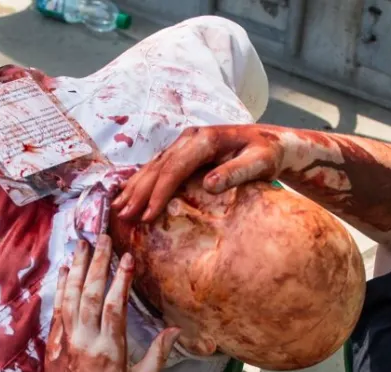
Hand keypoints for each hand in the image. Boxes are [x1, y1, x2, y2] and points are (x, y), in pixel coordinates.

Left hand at [45, 235, 178, 371]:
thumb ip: (158, 356)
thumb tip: (176, 330)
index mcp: (110, 351)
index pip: (114, 306)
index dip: (120, 279)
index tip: (127, 257)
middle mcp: (84, 342)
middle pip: (89, 294)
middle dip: (96, 263)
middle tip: (102, 237)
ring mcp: (65, 342)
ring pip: (69, 297)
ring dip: (76, 268)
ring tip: (81, 244)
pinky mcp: (52, 346)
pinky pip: (57, 311)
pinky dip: (60, 288)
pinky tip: (65, 271)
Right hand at [113, 125, 285, 222]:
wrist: (273, 141)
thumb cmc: (268, 153)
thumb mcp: (259, 162)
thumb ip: (235, 173)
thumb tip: (209, 184)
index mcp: (205, 140)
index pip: (174, 169)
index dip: (158, 193)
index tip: (147, 216)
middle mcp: (190, 138)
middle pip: (158, 167)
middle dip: (138, 193)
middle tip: (122, 215)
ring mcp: (185, 142)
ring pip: (153, 165)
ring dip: (134, 187)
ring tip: (117, 207)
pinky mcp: (184, 150)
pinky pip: (158, 166)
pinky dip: (142, 180)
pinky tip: (130, 193)